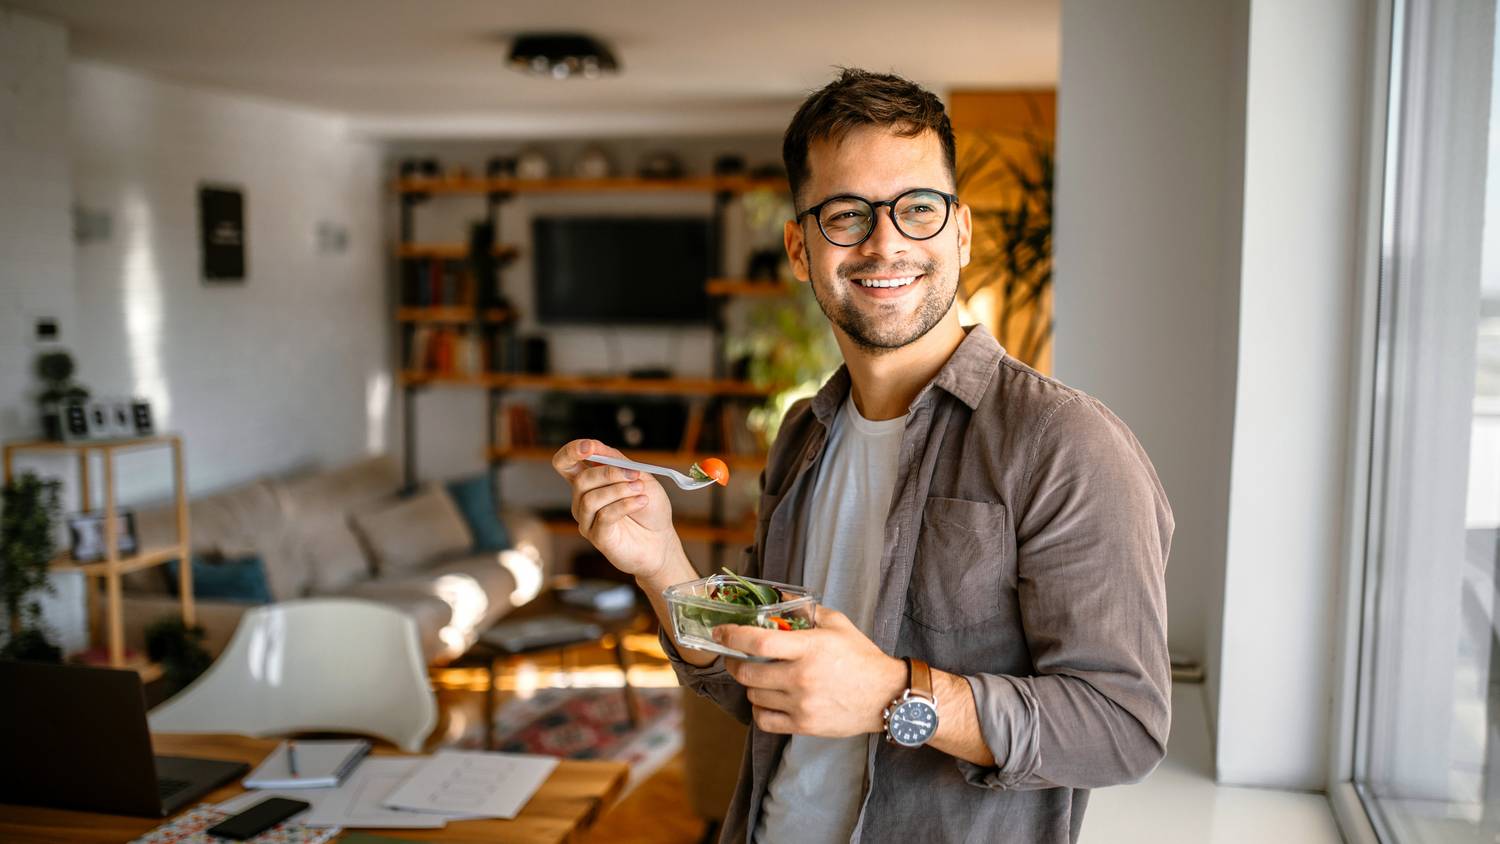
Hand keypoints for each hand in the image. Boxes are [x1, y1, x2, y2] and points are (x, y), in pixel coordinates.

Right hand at [552, 439, 678, 580]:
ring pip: (591, 499)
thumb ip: (616, 461)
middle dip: (609, 473)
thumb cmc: (649, 507)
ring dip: (619, 490)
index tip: (590, 447)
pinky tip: (641, 502)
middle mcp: (582, 500)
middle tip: (635, 475)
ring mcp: (587, 520)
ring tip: (640, 491)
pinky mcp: (597, 537)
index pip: (565, 463)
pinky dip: (625, 505)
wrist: (661, 540)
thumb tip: (595, 447)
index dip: (571, 452)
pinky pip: (604, 516)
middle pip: (581, 480)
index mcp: (589, 481)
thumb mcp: (639, 475)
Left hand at [717, 607, 906, 737]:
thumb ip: (808, 611)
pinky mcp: (803, 725)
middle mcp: (801, 676)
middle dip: (734, 662)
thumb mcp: (839, 625)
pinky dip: (758, 710)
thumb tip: (781, 598)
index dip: (732, 635)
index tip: (720, 632)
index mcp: (808, 647)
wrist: (886, 696)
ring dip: (750, 685)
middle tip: (735, 657)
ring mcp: (801, 703)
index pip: (758, 641)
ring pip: (754, 695)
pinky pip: (764, 721)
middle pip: (747, 672)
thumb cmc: (861, 658)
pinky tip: (765, 701)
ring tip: (758, 677)